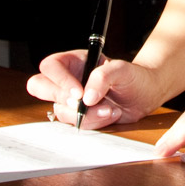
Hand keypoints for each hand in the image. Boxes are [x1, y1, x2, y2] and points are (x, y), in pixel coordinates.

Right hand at [27, 50, 161, 129]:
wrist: (145, 95)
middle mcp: (67, 79)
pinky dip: (93, 123)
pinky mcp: (79, 116)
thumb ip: (103, 77)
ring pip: (60, 110)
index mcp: (73, 61)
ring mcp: (71, 99)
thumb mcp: (122, 70)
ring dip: (85, 115)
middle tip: (82, 104)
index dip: (59, 80)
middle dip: (61, 98)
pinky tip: (110, 115)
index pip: (50, 66)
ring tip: (110, 110)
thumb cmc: (133, 77)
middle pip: (39, 87)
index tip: (79, 93)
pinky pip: (75, 124)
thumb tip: (86, 98)